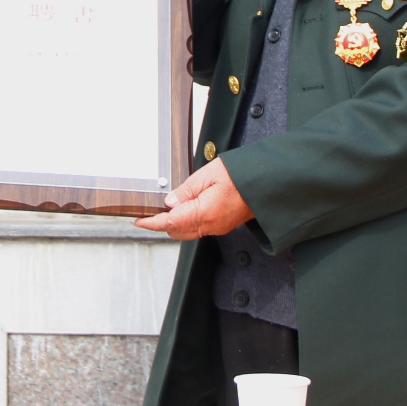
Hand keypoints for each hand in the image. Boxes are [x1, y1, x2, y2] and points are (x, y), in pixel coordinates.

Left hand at [135, 157, 252, 238]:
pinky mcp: (224, 224)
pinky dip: (188, 220)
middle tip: (151, 209)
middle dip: (161, 223)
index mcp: (205, 213)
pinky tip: (186, 207)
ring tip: (167, 207)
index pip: (170, 222)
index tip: (139, 221)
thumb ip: (186, 190)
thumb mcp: (208, 174)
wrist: (267, 182)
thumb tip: (170, 201)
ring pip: (188, 231)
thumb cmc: (242, 175)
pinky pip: (200, 227)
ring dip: (175, 222)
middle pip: (177, 230)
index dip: (151, 223)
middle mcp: (211, 225)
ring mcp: (218, 227)